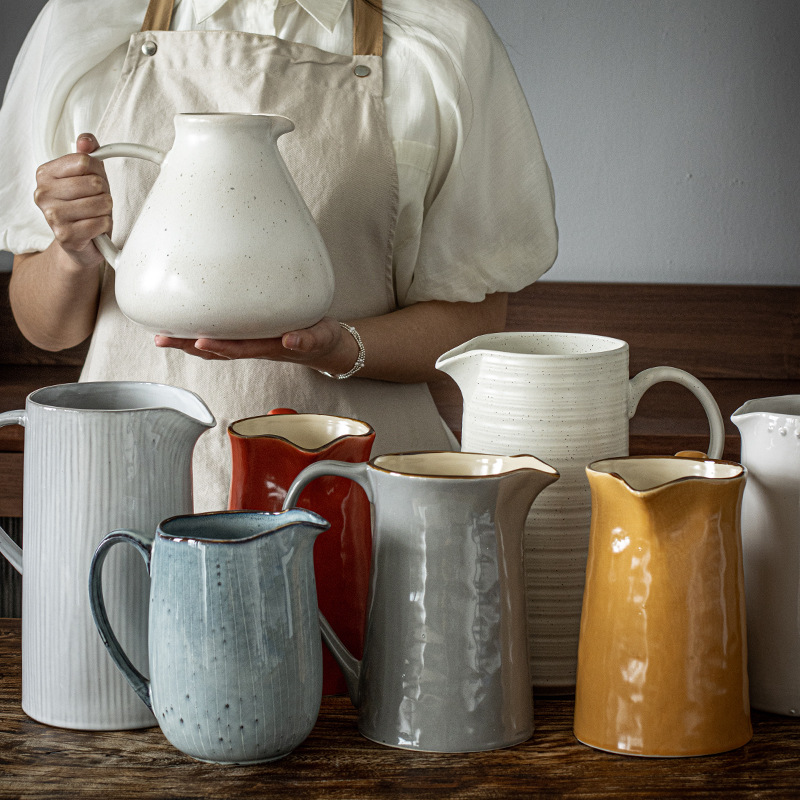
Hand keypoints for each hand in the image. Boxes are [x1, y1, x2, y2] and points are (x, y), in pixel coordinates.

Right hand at [33, 133, 110, 271]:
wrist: (80, 242)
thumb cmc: (84, 206)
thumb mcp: (88, 175)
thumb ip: (88, 153)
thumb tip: (86, 141)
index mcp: (45, 174)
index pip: (84, 161)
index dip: (97, 172)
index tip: (92, 182)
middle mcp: (43, 194)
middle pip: (94, 183)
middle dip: (103, 193)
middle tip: (95, 202)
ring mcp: (52, 216)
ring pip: (101, 203)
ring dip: (106, 211)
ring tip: (95, 215)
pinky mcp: (66, 236)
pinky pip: (102, 223)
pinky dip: (105, 225)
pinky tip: (95, 228)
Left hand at [155, 316, 359, 372]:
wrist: (324, 345)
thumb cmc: (321, 337)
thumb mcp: (321, 337)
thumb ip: (308, 339)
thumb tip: (290, 339)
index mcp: (269, 347)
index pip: (240, 348)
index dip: (219, 346)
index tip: (199, 340)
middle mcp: (253, 347)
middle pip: (216, 350)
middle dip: (188, 345)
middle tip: (162, 338)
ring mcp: (248, 342)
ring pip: (213, 346)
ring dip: (186, 343)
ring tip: (161, 335)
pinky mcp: (247, 334)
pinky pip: (219, 336)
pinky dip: (198, 334)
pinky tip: (183, 326)